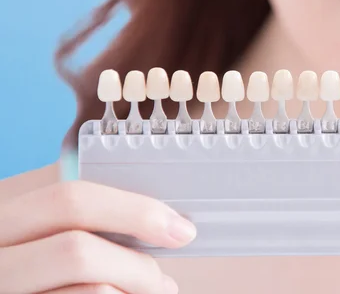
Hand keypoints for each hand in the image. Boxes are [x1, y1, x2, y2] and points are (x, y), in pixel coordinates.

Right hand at [0, 179, 196, 292]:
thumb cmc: (44, 270)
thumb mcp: (45, 236)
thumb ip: (85, 224)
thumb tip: (163, 225)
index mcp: (6, 220)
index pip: (69, 200)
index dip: (134, 211)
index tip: (178, 228)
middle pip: (77, 250)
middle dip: (136, 265)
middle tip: (163, 281)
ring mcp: (7, 292)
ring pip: (90, 291)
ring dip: (133, 293)